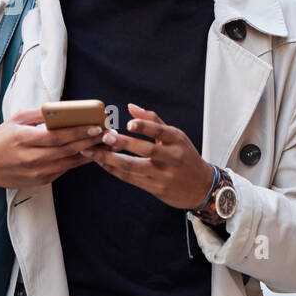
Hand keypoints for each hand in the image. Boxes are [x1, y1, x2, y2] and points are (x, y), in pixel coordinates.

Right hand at [0, 108, 104, 189]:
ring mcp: (37, 172)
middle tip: (108, 134)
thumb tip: (64, 110)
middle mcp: (31, 158)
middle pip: (68, 150)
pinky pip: (64, 169)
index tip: (97, 126)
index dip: (79, 132)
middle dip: (91, 141)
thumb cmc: (0, 140)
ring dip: (90, 153)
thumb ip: (40, 115)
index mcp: (24, 140)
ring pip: (70, 162)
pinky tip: (89, 153)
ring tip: (104, 144)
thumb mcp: (16, 120)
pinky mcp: (41, 181)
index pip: (58, 136)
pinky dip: (78, 161)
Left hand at [78, 102, 215, 209]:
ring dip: (111, 160)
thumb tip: (131, 107)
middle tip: (105, 137)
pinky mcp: (156, 188)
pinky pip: (131, 178)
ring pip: (134, 167)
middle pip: (147, 150)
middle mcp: (172, 157)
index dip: (145, 126)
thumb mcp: (176, 137)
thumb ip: (153, 121)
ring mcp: (164, 174)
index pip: (161, 131)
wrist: (202, 187)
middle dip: (124, 143)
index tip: (129, 123)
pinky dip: (114, 170)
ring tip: (92, 152)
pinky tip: (102, 163)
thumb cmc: (185, 157)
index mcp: (177, 141)